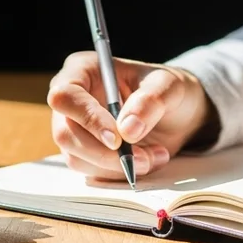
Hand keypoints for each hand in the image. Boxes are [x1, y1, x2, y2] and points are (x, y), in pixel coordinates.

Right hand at [48, 52, 209, 180]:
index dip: (87, 118)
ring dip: (117, 165)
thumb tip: (127, 129)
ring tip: (154, 155)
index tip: (116, 139)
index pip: (66, 96)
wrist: (177, 112)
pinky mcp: (84, 152)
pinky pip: (91, 171)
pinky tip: (148, 159)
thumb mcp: (169, 86)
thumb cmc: (167, 89)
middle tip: (143, 158)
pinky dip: (120, 172)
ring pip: (77, 157)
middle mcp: (72, 99)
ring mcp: (75, 128)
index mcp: (83, 69)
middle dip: (105, 153)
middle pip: (65, 133)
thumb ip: (151, 101)